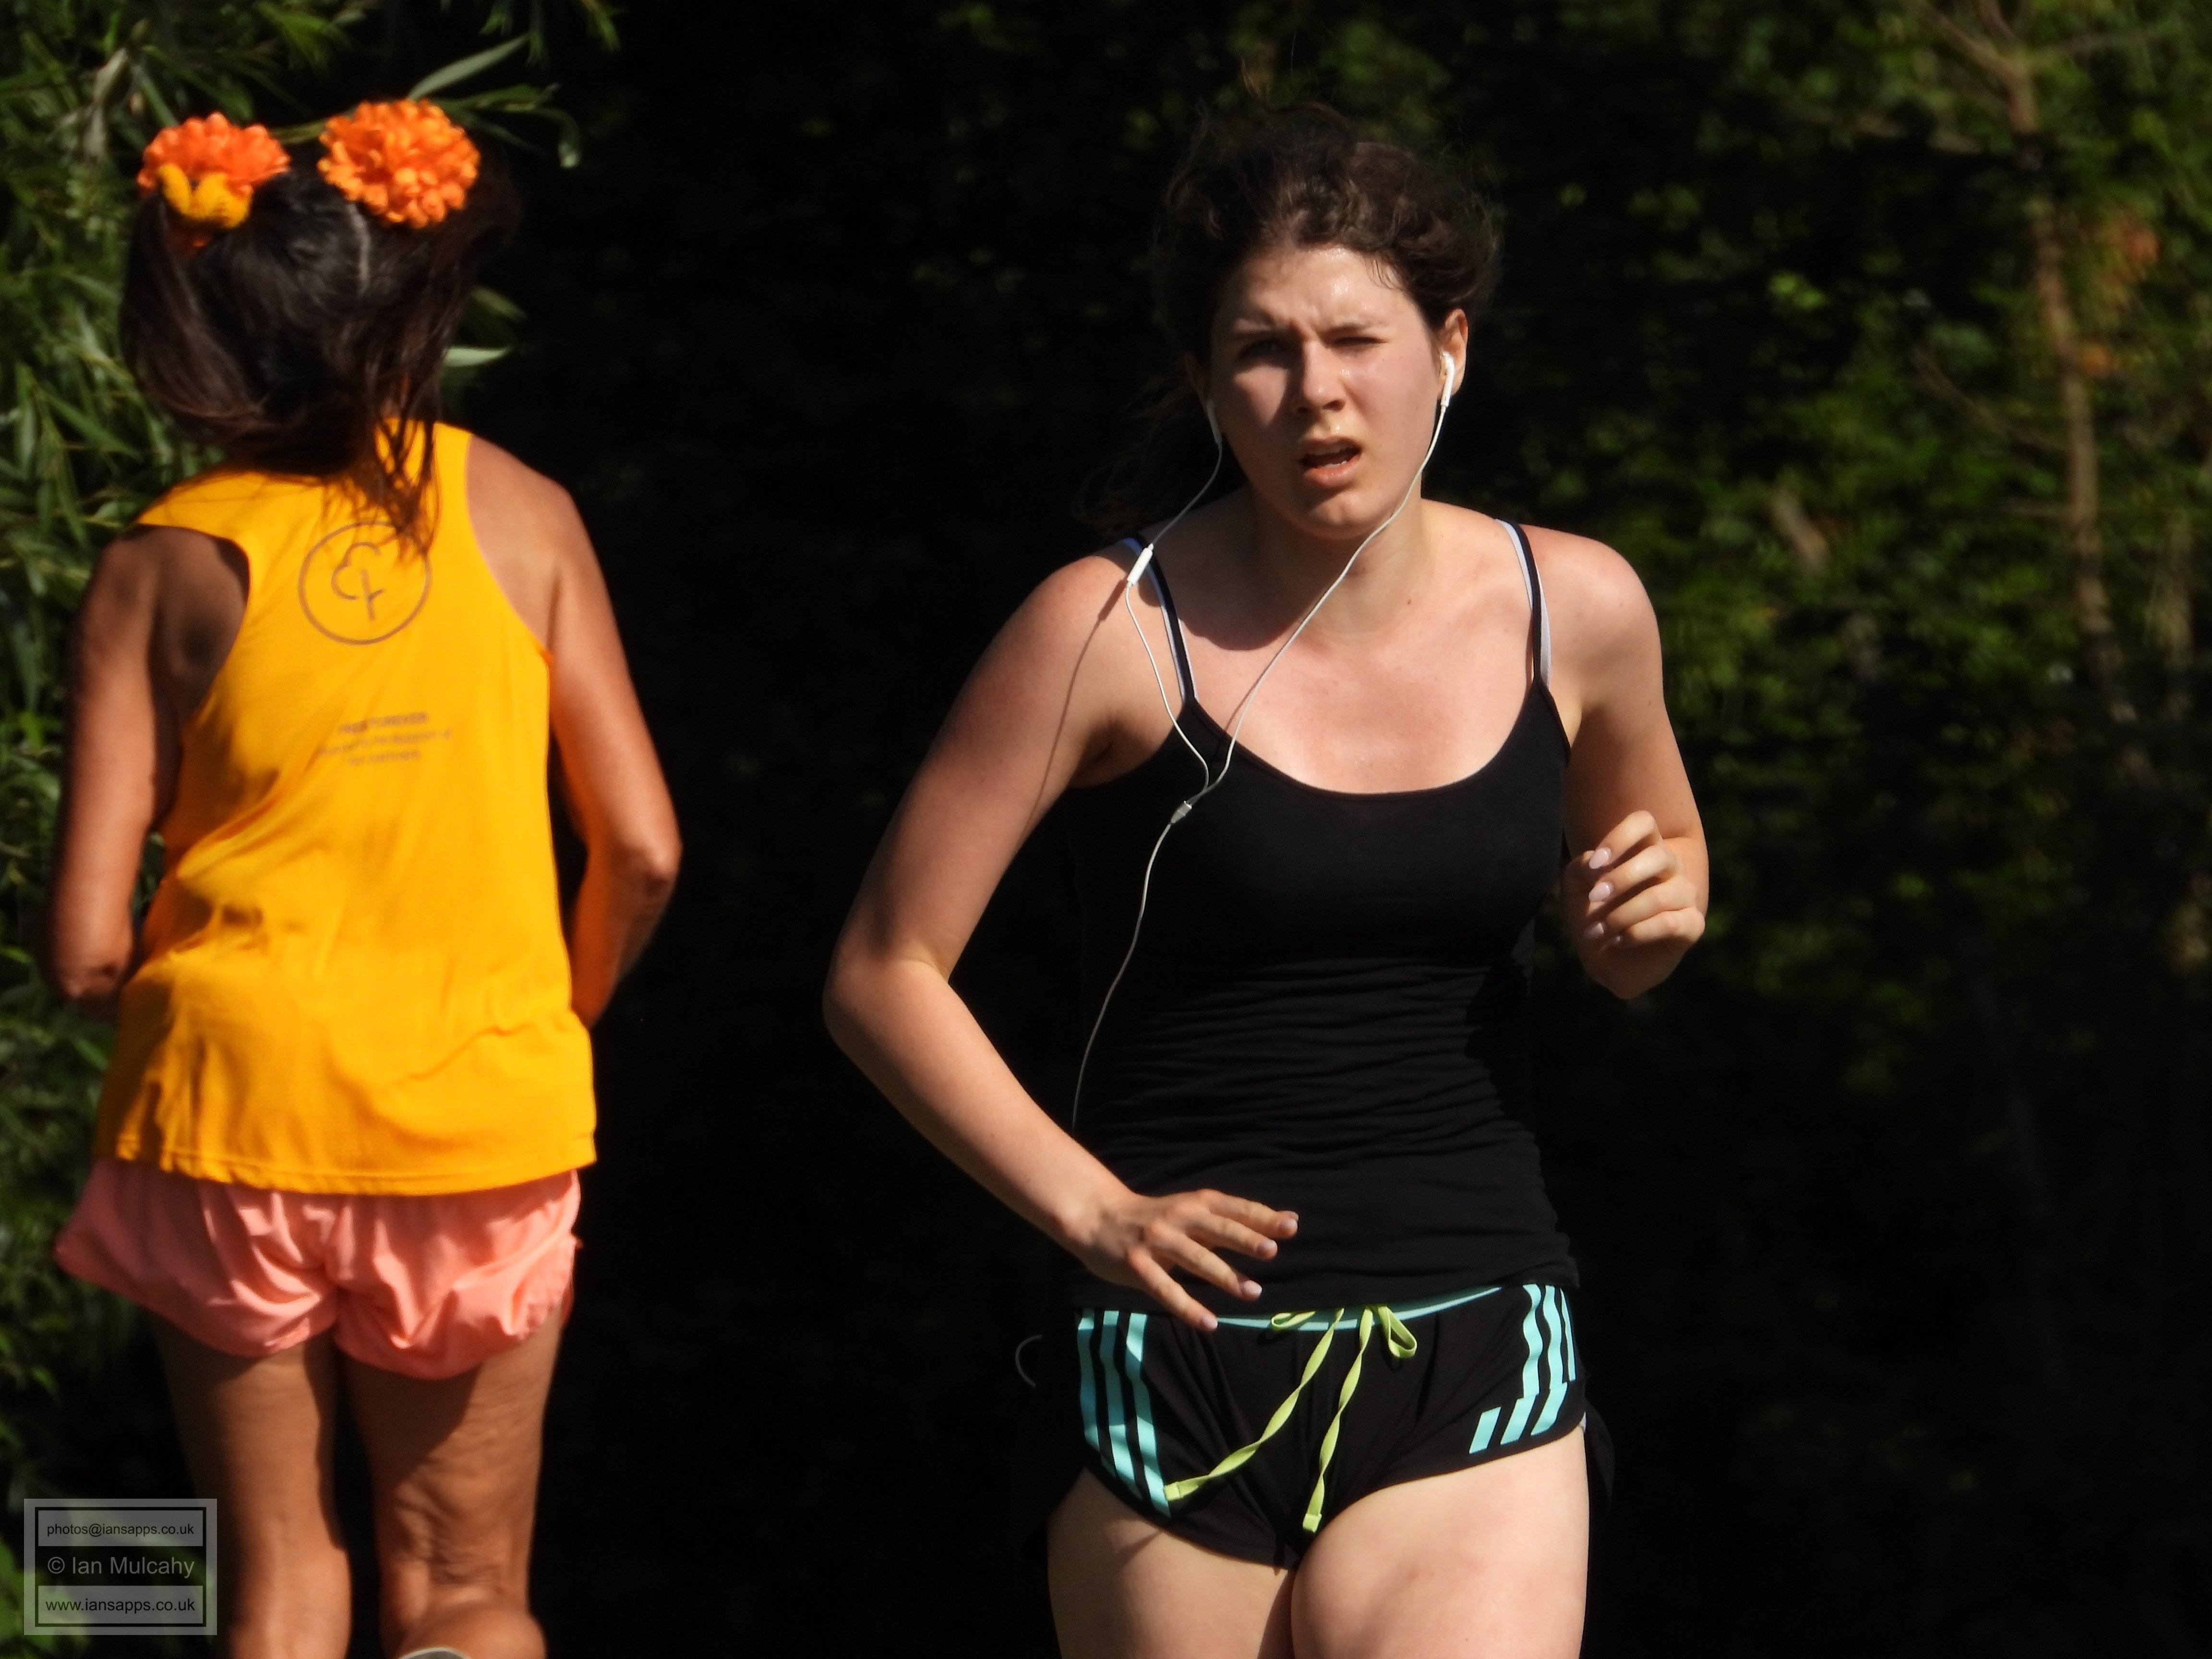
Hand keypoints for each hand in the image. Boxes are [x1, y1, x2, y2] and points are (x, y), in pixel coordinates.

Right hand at [1069, 1186, 1298, 1330]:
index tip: (1291, 1226)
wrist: (1098, 1218)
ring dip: (1224, 1276)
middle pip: (1216, 1228)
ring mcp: (1156, 1242)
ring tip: (1253, 1292)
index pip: (1233, 1208)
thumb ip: (1234, 1218)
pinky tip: (1209, 1324)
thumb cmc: (1155, 1217)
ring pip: (1194, 1259)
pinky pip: (1165, 1289)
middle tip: (1271, 1251)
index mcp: (1194, 1203)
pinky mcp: (1137, 1266)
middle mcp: (1177, 1217)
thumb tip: (1290, 1219)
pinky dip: (1188, 1307)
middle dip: (1244, 1239)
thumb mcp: (1193, 1210)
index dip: (1261, 1216)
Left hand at [1562, 808, 1705, 970]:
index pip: (1644, 822)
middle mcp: (1671, 867)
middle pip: (1658, 856)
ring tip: (1597, 931)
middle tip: (1594, 898)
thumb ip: (1580, 869)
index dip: (1621, 837)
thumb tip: (1594, 862)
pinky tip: (1617, 940)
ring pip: (1661, 895)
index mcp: (1643, 849)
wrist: (1606, 959)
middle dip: (1622, 878)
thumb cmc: (1593, 914)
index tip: (1596, 864)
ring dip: (1622, 914)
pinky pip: (1670, 923)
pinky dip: (1637, 933)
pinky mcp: (1692, 924)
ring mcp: (1685, 895)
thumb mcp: (1575, 889)